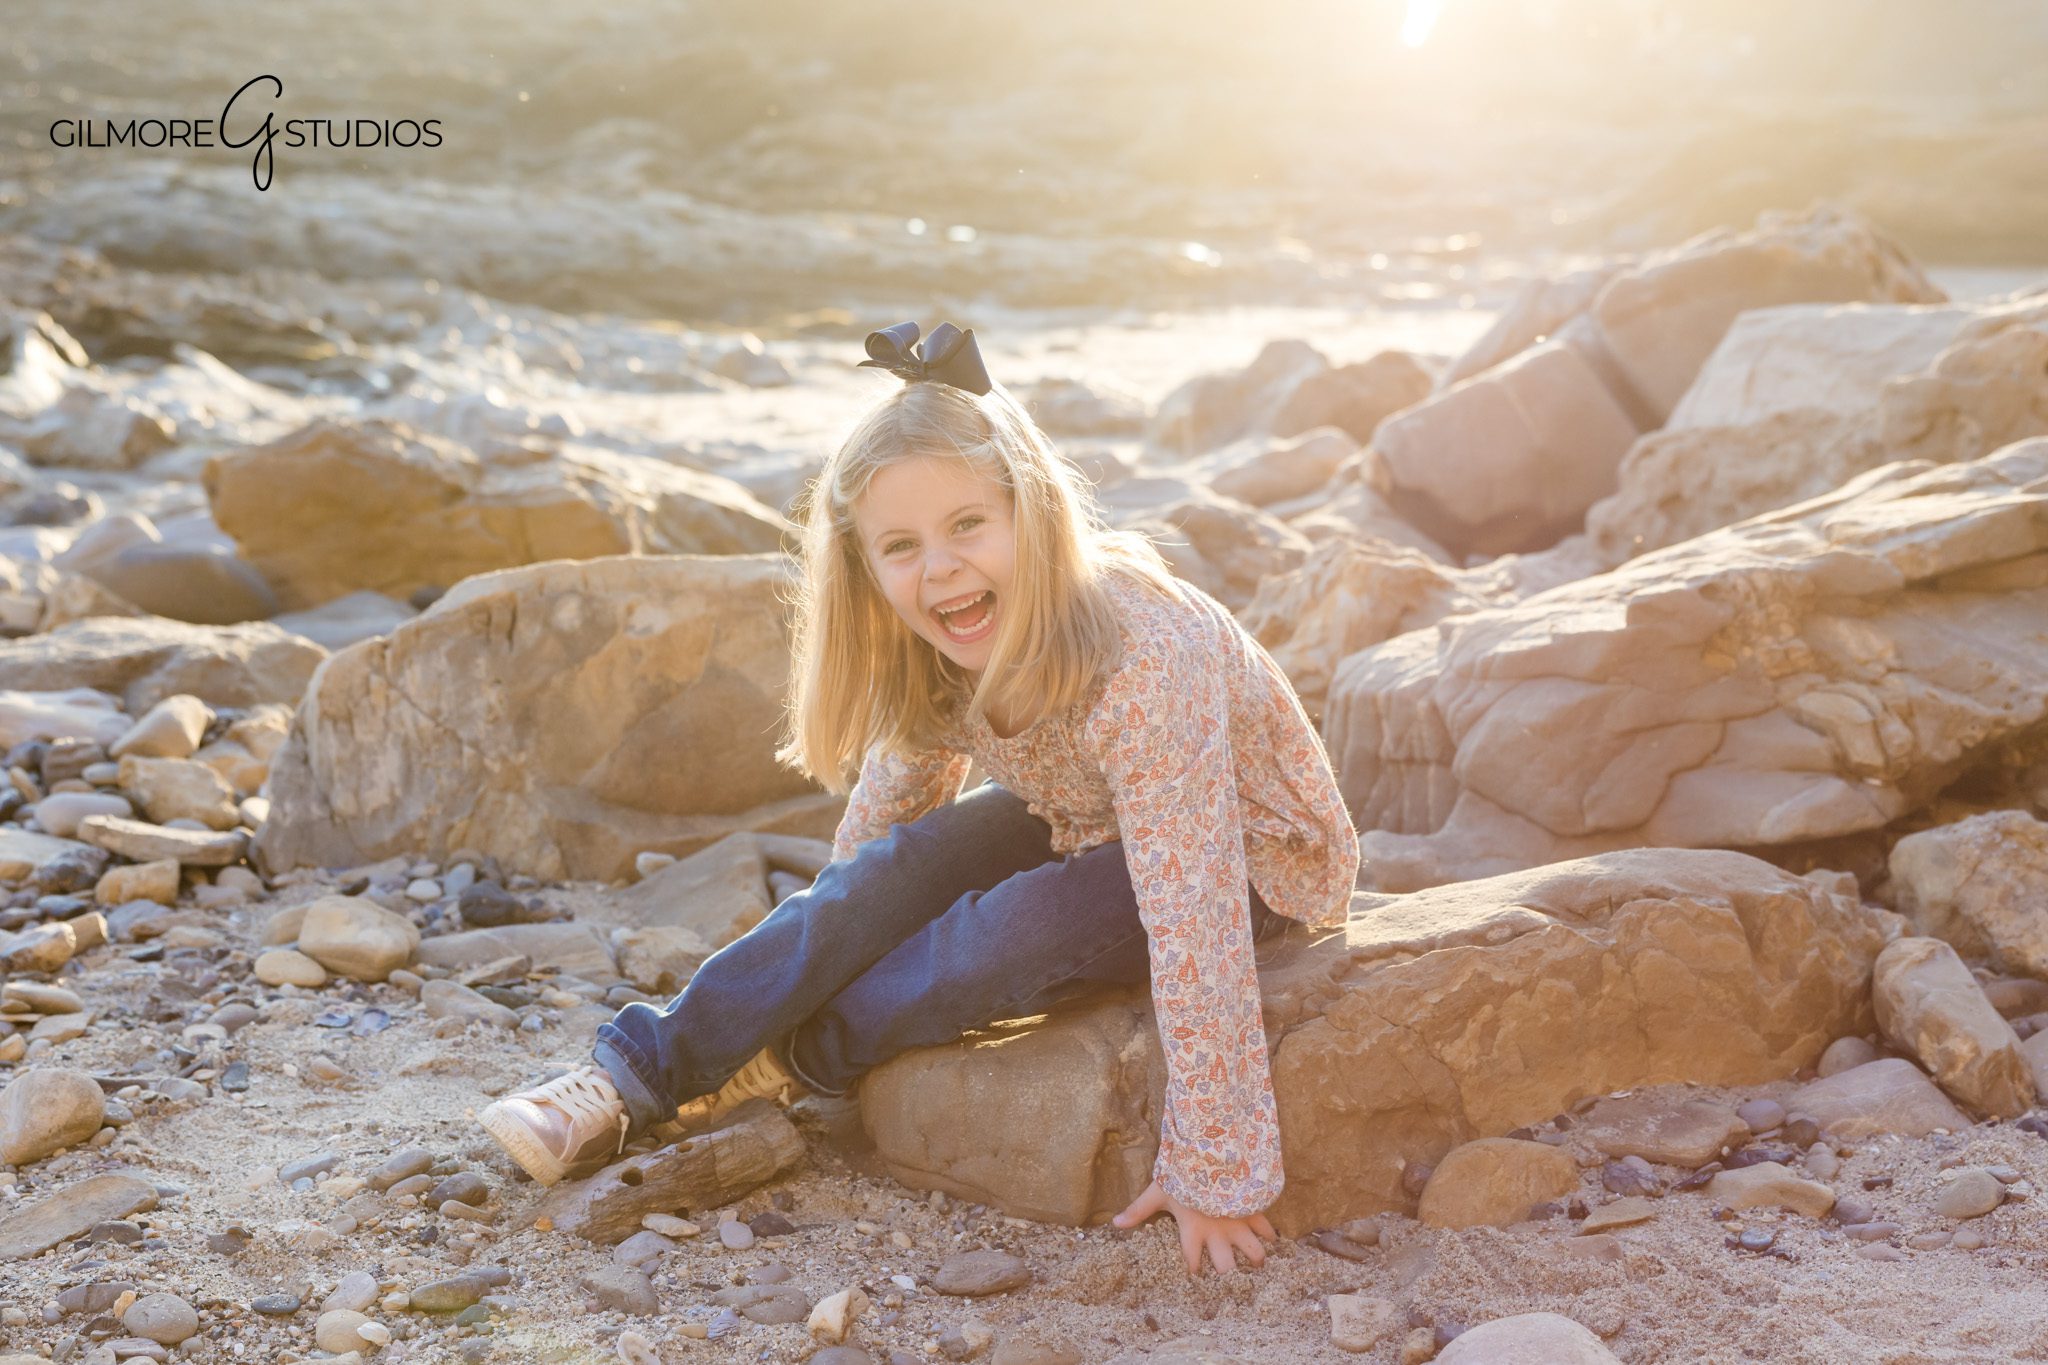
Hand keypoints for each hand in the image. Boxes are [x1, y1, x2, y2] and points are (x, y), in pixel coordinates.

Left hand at [1112, 1178, 1276, 1276]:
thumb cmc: (1182, 1172)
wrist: (1211, 1152)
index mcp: (1192, 1231)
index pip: (1192, 1262)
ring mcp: (1237, 1223)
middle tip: (1231, 1281)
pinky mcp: (1252, 1209)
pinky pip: (1266, 1228)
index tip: (1195, 1278)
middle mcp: (1217, 1233)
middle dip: (1229, 1276)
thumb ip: (1138, 1209)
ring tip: (1256, 1265)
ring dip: (1255, 1260)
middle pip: (1226, 1267)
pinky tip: (1272, 1240)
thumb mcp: (1158, 1190)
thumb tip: (1114, 1224)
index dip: (1193, 1273)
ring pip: (1253, 1253)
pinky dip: (1270, 1235)